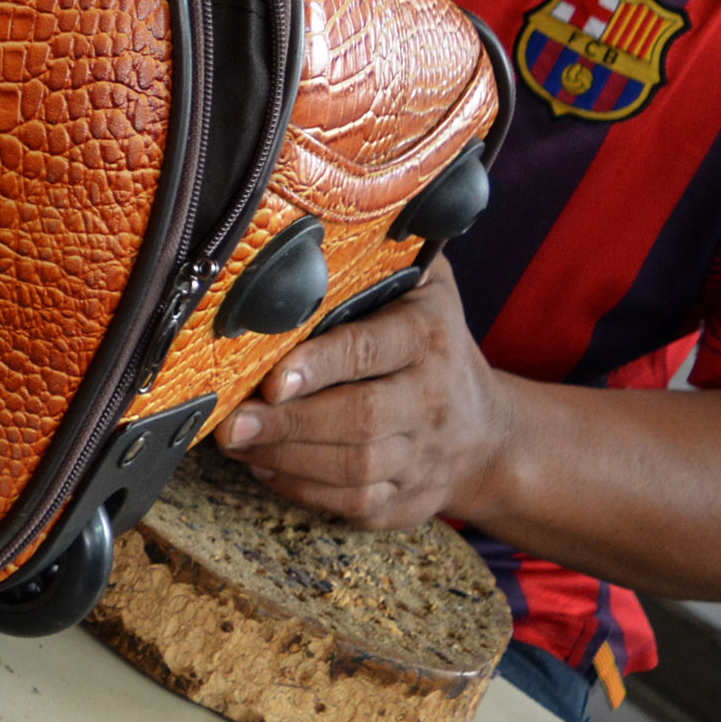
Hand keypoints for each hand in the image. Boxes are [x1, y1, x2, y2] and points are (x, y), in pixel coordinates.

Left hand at [215, 261, 515, 531]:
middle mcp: (432, 400)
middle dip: (287, 424)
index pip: (371, 352)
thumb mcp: (427, 287)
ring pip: (352, 469)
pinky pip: (351, 504)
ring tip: (234, 440)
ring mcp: (423, 457)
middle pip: (359, 420)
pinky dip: (300, 489)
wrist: (490, 435)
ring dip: (284, 458)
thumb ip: (385, 255)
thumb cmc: (433, 344)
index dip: (320, 366)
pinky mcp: (407, 502)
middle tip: (230, 422)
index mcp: (430, 338)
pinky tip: (264, 465)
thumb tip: (318, 217)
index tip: (272, 380)